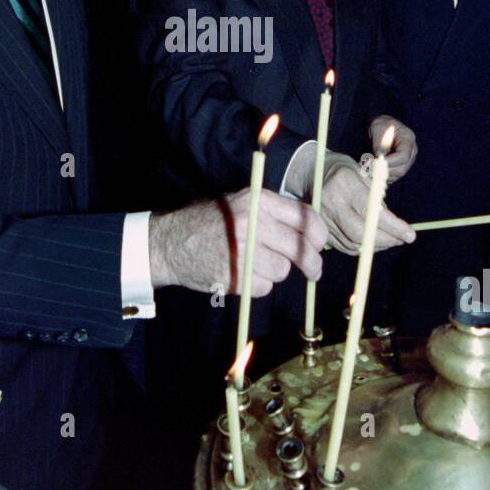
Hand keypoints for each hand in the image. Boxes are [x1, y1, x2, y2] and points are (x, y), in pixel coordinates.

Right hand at [149, 190, 328, 296]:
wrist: (170, 242)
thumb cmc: (212, 222)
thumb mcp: (241, 204)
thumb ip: (274, 214)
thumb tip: (311, 232)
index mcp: (258, 201)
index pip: (305, 218)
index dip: (319, 235)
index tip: (319, 245)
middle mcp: (253, 223)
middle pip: (300, 249)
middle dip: (312, 264)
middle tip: (313, 272)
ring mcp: (243, 250)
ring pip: (282, 271)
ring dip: (274, 273)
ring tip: (255, 264)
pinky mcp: (234, 276)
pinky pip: (263, 287)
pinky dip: (257, 285)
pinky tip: (241, 274)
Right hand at [319, 154, 415, 256]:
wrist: (312, 172)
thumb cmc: (344, 171)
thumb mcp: (364, 174)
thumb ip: (378, 199)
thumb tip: (394, 226)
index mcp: (344, 183)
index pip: (372, 213)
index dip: (393, 227)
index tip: (410, 235)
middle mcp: (330, 203)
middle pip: (359, 234)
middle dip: (385, 241)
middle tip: (401, 239)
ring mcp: (322, 218)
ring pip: (352, 244)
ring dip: (376, 246)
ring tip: (391, 240)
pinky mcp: (320, 229)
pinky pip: (344, 247)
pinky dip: (362, 248)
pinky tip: (373, 242)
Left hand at [369, 115, 417, 182]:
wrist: (380, 130)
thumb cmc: (380, 126)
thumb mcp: (377, 128)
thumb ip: (379, 142)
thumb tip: (379, 156)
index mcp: (408, 139)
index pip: (403, 156)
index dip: (390, 162)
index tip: (375, 162)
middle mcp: (411, 152)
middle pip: (401, 169)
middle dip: (384, 170)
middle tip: (368, 167)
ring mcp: (407, 161)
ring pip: (396, 175)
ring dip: (381, 175)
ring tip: (367, 167)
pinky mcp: (400, 168)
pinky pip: (392, 178)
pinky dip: (381, 177)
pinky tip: (371, 170)